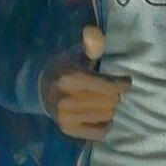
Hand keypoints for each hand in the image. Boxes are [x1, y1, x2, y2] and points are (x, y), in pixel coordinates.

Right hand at [41, 25, 130, 140]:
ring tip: (101, 101)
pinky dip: (104, 124)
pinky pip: (100, 132)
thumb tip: (95, 33)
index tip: (125, 82)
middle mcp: (68, 100)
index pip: (109, 86)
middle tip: (109, 91)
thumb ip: (90, 45)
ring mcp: (67, 118)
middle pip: (112, 101)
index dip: (122, 83)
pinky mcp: (68, 130)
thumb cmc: (65, 69)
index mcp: (71, 79)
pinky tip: (99, 115)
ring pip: (108, 116)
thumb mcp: (76, 54)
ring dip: (109, 108)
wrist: (40, 90)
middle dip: (115, 95)